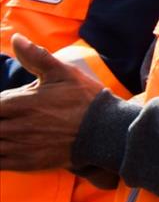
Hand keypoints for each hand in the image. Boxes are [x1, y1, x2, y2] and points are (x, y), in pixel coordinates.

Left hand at [0, 35, 104, 170]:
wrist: (105, 131)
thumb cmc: (84, 99)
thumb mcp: (63, 72)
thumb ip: (36, 56)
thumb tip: (16, 38)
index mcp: (21, 102)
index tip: (4, 104)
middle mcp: (17, 126)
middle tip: (6, 116)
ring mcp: (20, 146)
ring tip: (7, 129)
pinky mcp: (27, 163)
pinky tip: (5, 146)